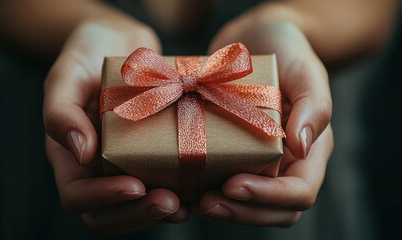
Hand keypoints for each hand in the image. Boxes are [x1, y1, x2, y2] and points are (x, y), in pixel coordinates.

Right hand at [43, 19, 187, 233]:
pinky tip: (199, 189)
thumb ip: (61, 112)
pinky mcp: (153, 154)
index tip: (135, 186)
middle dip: (139, 214)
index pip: (77, 195)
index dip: (104, 199)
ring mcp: (127, 164)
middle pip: (110, 213)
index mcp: (71, 156)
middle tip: (172, 203)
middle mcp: (99, 168)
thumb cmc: (88, 55)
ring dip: (162, 212)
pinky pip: (163, 183)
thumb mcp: (68, 75)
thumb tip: (82, 153)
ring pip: (138, 206)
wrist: (121, 42)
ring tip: (188, 204)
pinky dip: (181, 192)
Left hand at [199, 12, 332, 225]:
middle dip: (241, 212)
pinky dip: (204, 191)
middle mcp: (285, 163)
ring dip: (221, 209)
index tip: (233, 184)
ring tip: (192, 201)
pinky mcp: (233, 153)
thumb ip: (314, 106)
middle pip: (273, 210)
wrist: (255, 38)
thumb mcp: (305, 70)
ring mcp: (258, 161)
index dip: (269, 197)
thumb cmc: (286, 50)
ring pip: (247, 204)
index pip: (300, 192)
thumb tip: (301, 146)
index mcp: (310, 150)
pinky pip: (222, 183)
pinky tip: (183, 187)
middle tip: (205, 202)